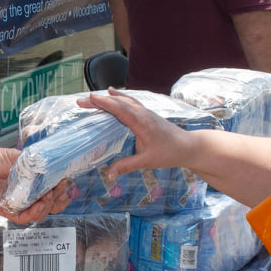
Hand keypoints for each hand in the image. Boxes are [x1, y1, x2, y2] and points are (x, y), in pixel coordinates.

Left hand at [0, 146, 72, 221]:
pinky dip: (34, 212)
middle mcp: (28, 197)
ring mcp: (18, 205)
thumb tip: (55, 167)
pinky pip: (23, 218)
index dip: (63, 192)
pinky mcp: (6, 210)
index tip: (65, 181)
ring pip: (40, 214)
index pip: (55, 194)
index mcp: (34, 185)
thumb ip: (37, 164)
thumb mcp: (21, 158)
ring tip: (48, 195)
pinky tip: (39, 204)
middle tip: (59, 188)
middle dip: (60, 200)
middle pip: (51, 207)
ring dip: (48, 206)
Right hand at [79, 90, 198, 175]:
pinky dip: (120, 98)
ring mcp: (146, 112)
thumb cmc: (169, 153)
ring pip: (125, 100)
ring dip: (109, 98)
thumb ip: (127, 165)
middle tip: (81, 101)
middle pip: (119, 102)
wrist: (189, 146)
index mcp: (141, 122)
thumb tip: (109, 174)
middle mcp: (143, 113)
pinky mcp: (148, 114)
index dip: (104, 103)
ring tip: (93, 97)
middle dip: (100, 100)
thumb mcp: (147, 161)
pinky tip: (114, 95)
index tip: (90, 98)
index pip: (120, 109)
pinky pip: (131, 102)